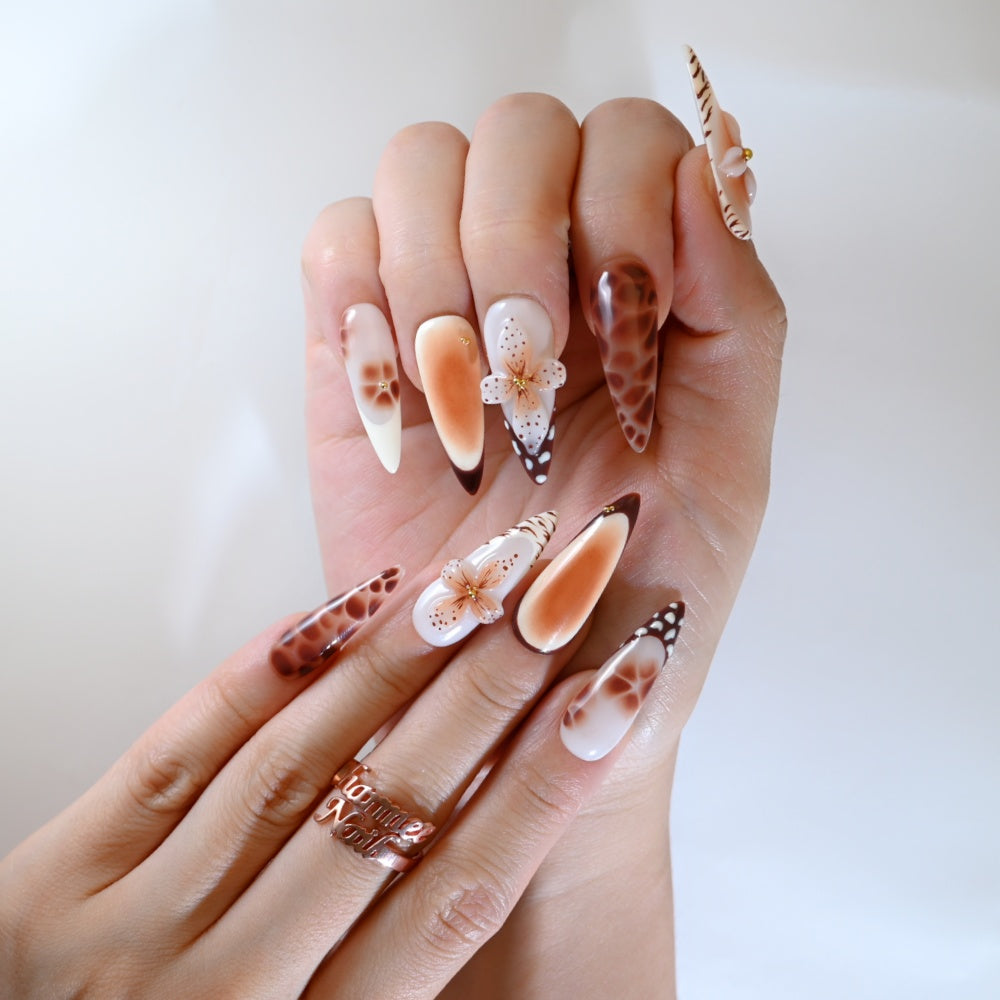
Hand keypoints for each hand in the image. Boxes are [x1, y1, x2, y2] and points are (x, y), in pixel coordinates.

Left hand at [0, 561, 665, 997]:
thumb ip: (386, 960)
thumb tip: (482, 826)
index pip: (458, 898)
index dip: (543, 790)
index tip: (612, 698)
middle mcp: (234, 996)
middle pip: (390, 813)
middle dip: (487, 692)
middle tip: (557, 594)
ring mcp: (128, 937)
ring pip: (290, 770)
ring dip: (389, 666)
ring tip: (466, 584)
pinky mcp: (46, 887)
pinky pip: (171, 758)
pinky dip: (256, 679)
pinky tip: (327, 614)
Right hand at [301, 69, 783, 998]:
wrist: (518, 695)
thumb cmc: (634, 594)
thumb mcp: (732, 462)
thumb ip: (738, 312)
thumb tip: (700, 175)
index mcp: (641, 288)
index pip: (627, 140)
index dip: (619, 205)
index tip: (617, 327)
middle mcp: (545, 276)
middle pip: (516, 131)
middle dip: (520, 238)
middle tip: (528, 369)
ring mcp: (441, 306)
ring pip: (417, 167)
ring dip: (438, 271)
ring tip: (465, 402)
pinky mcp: (355, 354)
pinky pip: (335, 244)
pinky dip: (361, 299)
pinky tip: (404, 398)